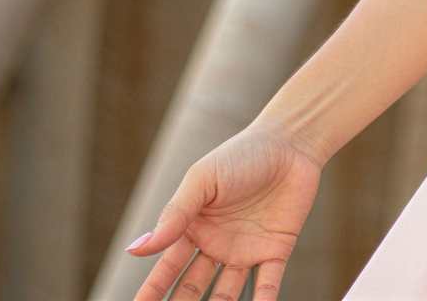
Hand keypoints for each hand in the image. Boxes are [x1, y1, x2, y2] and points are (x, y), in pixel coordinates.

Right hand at [126, 124, 323, 300]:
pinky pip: (267, 284)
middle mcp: (216, 244)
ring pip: (226, 293)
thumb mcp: (203, 181)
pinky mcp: (276, 251)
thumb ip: (175, 216)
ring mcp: (245, 250)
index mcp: (194, 228)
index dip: (152, 291)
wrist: (291, 142)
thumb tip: (135, 250)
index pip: (167, 267)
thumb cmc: (242, 155)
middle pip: (192, 286)